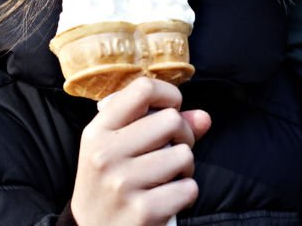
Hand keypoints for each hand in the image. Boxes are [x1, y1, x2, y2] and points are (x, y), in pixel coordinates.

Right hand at [71, 77, 211, 225]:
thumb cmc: (111, 182)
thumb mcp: (118, 148)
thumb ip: (158, 124)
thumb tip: (204, 118)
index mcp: (98, 131)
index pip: (143, 89)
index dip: (169, 95)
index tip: (171, 110)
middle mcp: (106, 155)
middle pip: (171, 120)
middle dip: (183, 135)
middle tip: (172, 150)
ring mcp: (123, 184)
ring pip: (184, 155)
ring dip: (185, 167)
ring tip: (168, 176)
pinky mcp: (143, 212)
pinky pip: (189, 188)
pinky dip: (186, 193)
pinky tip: (167, 198)